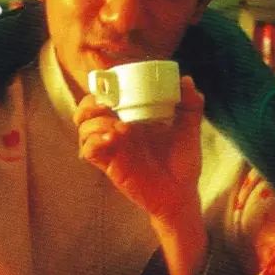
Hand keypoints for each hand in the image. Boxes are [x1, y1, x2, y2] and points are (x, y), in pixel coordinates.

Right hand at [74, 76, 203, 226]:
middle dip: (89, 103)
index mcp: (133, 117)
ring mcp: (112, 148)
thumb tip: (186, 81)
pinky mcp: (109, 165)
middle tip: (107, 105)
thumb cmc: (183, 162)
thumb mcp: (189, 129)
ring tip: (119, 127)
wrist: (181, 193)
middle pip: (86, 111)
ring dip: (94, 123)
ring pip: (84, 129)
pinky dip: (93, 142)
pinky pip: (88, 151)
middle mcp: (118, 131)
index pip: (105, 97)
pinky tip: (112, 139)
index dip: (101, 88)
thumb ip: (190, 105)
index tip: (110, 83)